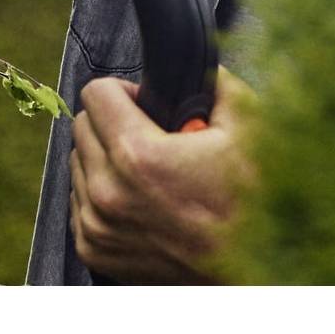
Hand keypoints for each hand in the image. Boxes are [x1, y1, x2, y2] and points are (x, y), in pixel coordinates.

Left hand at [69, 67, 252, 283]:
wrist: (256, 271)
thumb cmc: (252, 203)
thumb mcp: (247, 125)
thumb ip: (213, 80)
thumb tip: (193, 61)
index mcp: (137, 157)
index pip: (95, 93)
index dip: (124, 90)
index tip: (145, 103)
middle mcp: (108, 194)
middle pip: (83, 126)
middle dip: (113, 122)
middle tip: (150, 136)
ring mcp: (98, 227)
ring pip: (78, 163)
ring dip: (105, 158)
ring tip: (148, 170)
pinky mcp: (95, 251)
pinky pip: (78, 201)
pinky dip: (100, 193)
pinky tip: (137, 197)